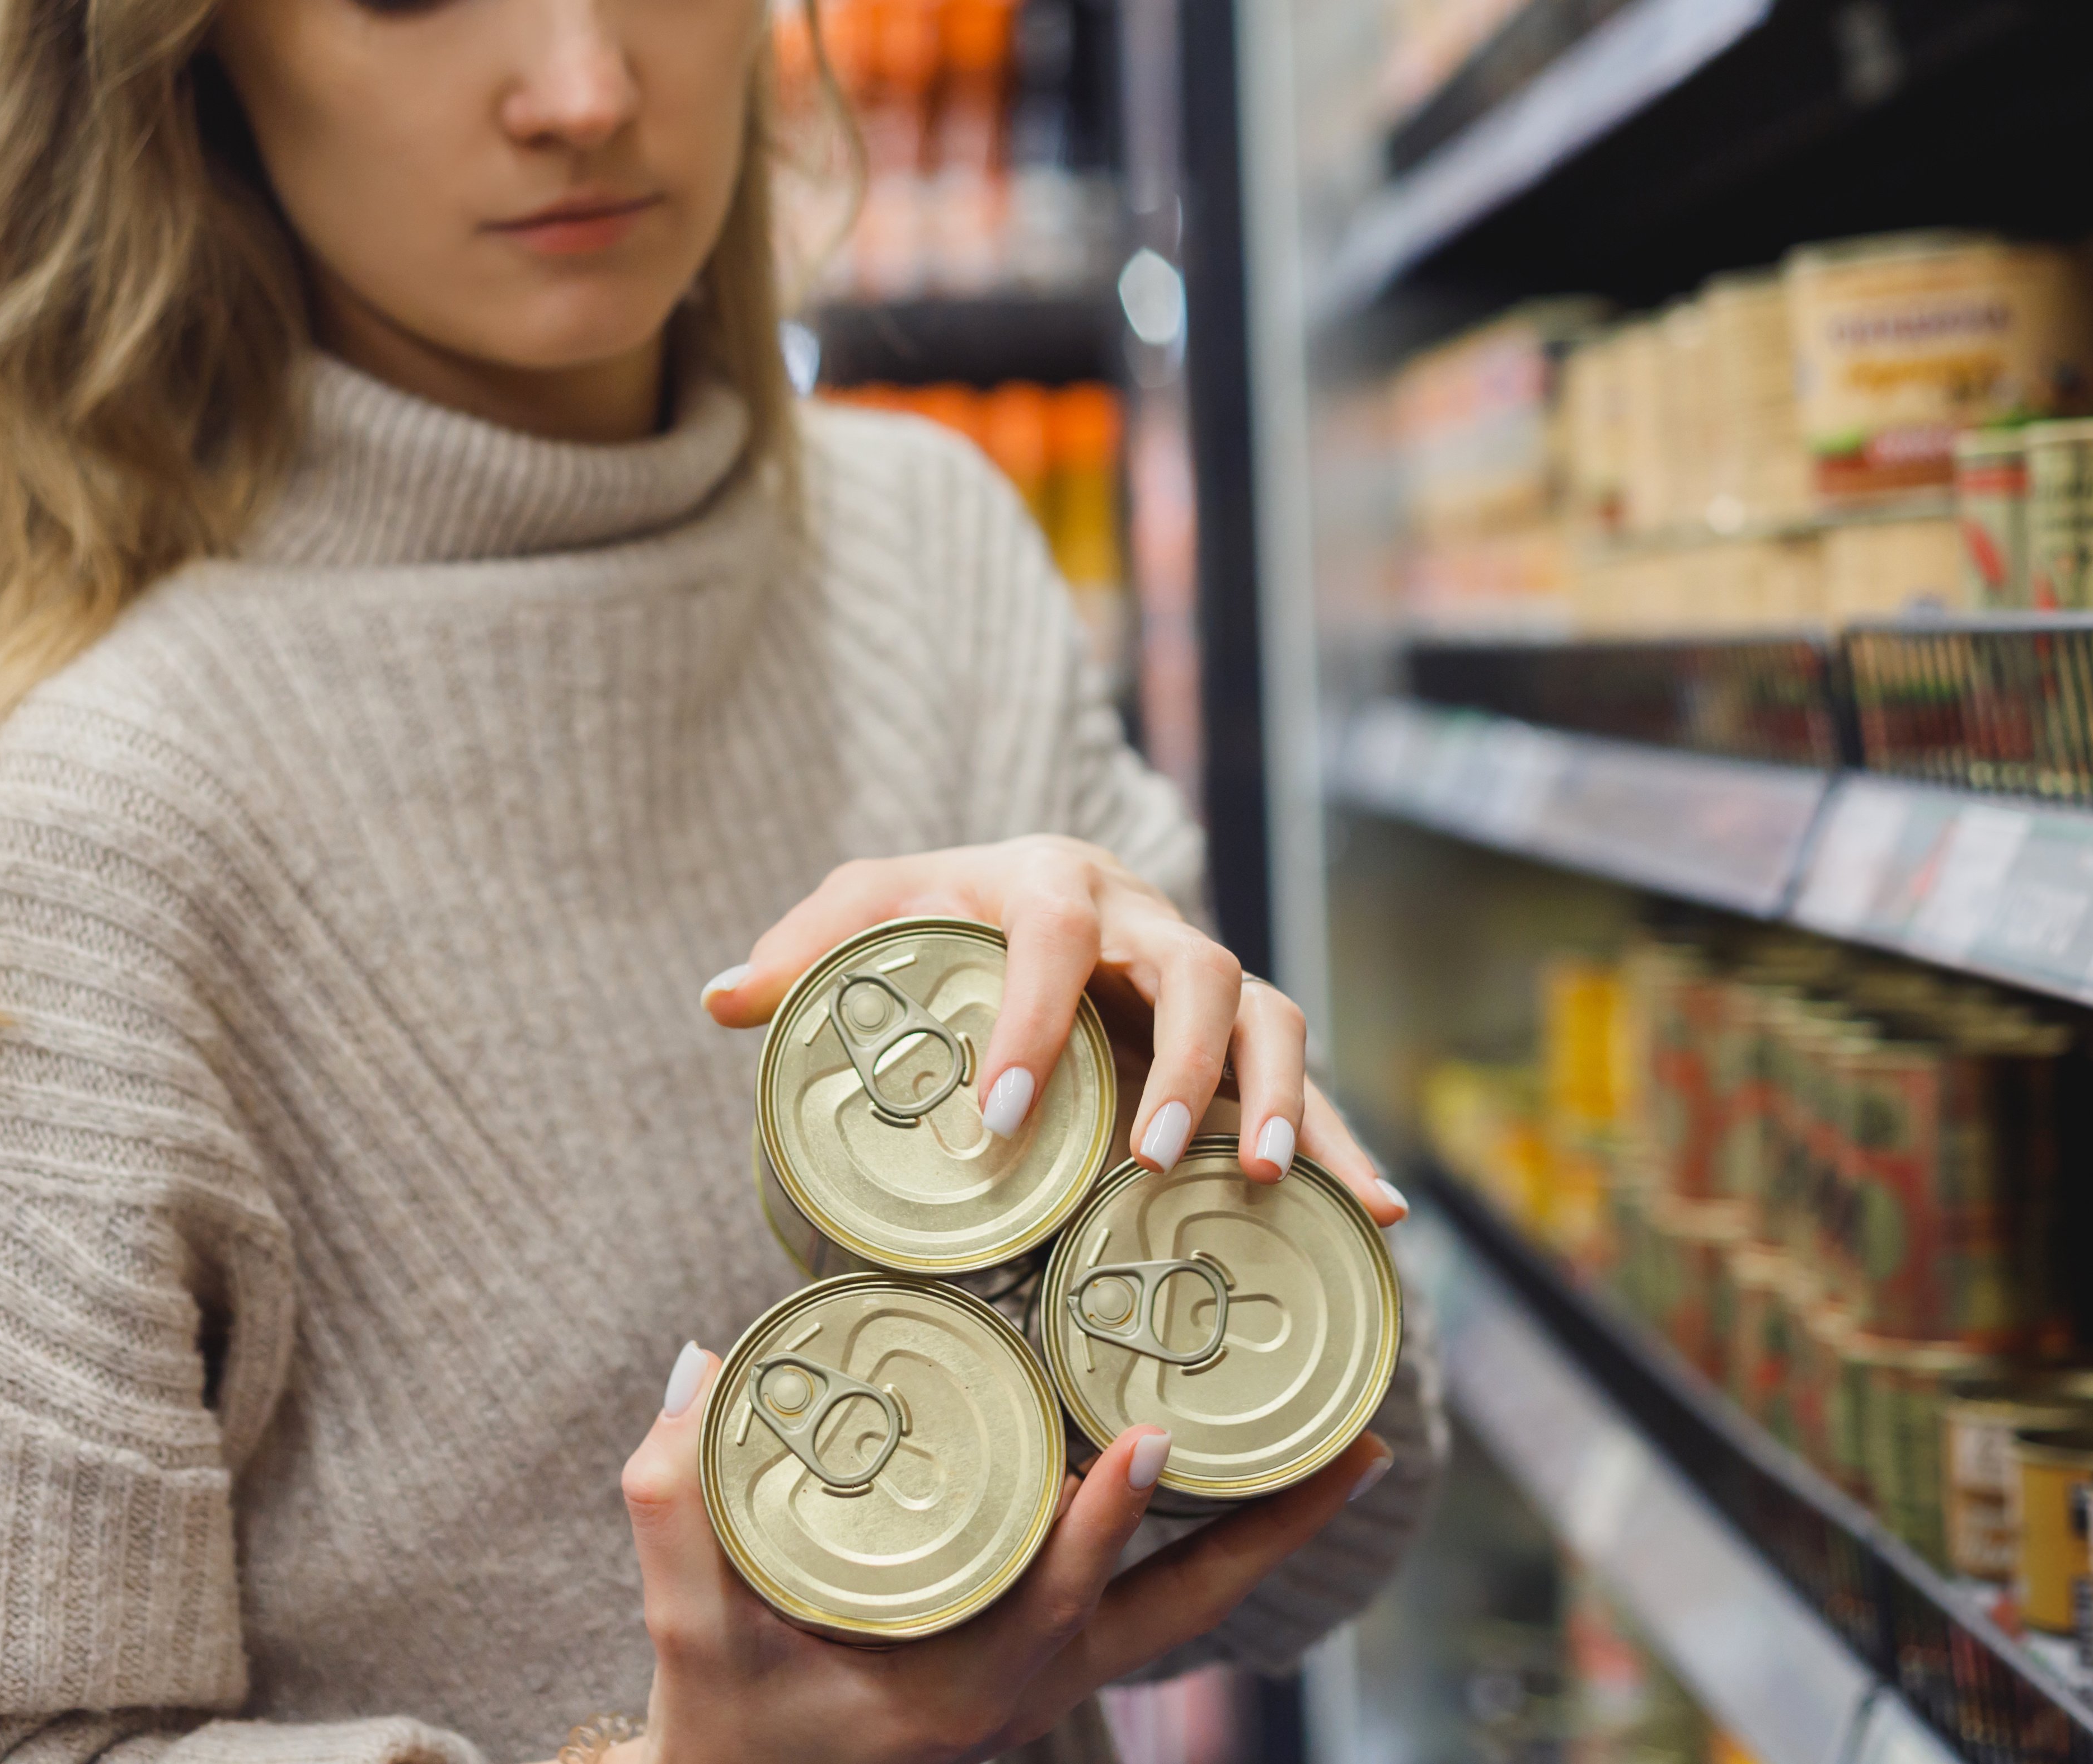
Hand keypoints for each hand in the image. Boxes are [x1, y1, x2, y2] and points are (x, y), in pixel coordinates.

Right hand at [612, 1340, 1394, 1763]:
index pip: (1052, 1597)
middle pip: (1183, 1612)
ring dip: (1266, 1535)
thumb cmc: (722, 1729)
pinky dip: (1206, 1546)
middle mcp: (1028, 1690)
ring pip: (1186, 1609)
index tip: (1149, 1440)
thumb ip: (679, 1497)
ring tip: (1343, 1448)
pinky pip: (1151, 1604)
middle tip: (1360, 1448)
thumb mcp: (684, 1632)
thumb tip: (701, 1363)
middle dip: (1276, 1533)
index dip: (1103, 1522)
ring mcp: (1048, 1684)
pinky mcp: (1044, 1667)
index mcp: (956, 1690)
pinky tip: (1236, 1475)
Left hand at [702, 837, 1406, 1220]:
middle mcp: (1147, 919)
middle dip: (1183, 1066)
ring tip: (1259, 1180)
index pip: (1053, 938)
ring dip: (1276, 1096)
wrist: (1021, 890)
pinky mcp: (1240, 1036)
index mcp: (1052, 881)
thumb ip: (804, 950)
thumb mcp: (867, 910)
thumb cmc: (937, 910)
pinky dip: (1342, 1145)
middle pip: (1197, 969)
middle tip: (1145, 1160)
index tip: (996, 1118)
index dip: (1031, 1020)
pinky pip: (1306, 1083)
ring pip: (1270, 1014)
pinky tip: (1372, 1212)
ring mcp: (1205, 976)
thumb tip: (720, 1001)